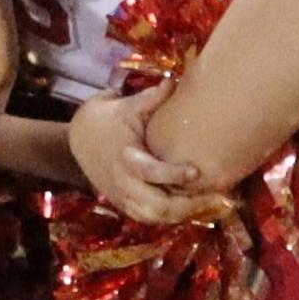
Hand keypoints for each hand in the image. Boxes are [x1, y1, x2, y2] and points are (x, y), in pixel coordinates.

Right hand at [66, 85, 217, 223]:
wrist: (81, 139)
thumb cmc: (110, 119)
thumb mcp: (129, 106)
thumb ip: (153, 98)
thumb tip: (176, 80)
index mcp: (125, 156)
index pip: (149, 172)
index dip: (172, 175)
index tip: (196, 171)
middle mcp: (123, 182)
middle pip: (156, 205)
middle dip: (186, 206)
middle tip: (218, 197)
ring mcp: (122, 196)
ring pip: (154, 217)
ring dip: (182, 215)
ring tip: (211, 205)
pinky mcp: (124, 204)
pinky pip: (150, 219)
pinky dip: (171, 217)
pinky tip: (194, 209)